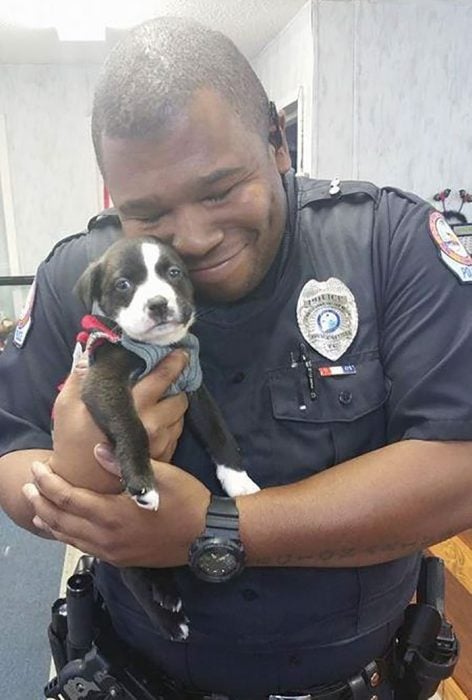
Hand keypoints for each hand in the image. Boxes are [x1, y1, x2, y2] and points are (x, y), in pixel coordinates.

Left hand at [23, 459, 209, 566]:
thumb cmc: (187, 500)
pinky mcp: (121, 560)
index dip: (48, 482)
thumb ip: (125, 464)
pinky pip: (84, 548)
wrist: (208, 536)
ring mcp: (113, 552)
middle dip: (41, 502)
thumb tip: (95, 449)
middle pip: (61, 520)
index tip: (38, 467)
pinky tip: (65, 529)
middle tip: (29, 486)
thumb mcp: (161, 474)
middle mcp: (107, 537)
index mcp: (113, 514)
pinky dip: (67, 536)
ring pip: (69, 538)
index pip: (68, 498)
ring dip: (50, 521)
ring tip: (37, 509)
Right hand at [50, 349, 188, 492]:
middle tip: (166, 380)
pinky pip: (177, 432)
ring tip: (158, 401)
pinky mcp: (165, 456)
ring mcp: (162, 443)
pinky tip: (154, 421)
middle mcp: (153, 424)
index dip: (175, 361)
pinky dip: (170, 424)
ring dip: (173, 405)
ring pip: (181, 415)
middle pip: (180, 396)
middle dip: (175, 386)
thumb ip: (81, 375)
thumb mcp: (68, 405)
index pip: (164, 377)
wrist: (82, 483)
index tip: (180, 352)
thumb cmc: (74, 442)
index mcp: (134, 407)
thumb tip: (92, 351)